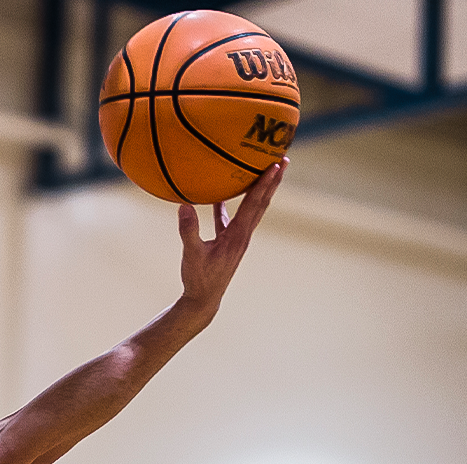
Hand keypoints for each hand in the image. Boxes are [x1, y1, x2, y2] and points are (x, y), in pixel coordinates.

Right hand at [177, 160, 285, 313]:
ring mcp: (236, 238)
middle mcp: (242, 235)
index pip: (254, 204)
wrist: (204, 299)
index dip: (265, 184)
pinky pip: (232, 217)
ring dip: (259, 190)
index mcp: (237, 236)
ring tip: (265, 172)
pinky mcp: (227, 242)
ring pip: (252, 209)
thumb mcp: (191, 255)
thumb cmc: (199, 279)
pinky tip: (222, 195)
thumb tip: (184, 205)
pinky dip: (230, 204)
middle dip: (273, 182)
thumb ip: (188, 230)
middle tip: (282, 160)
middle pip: (262, 203)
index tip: (275, 165)